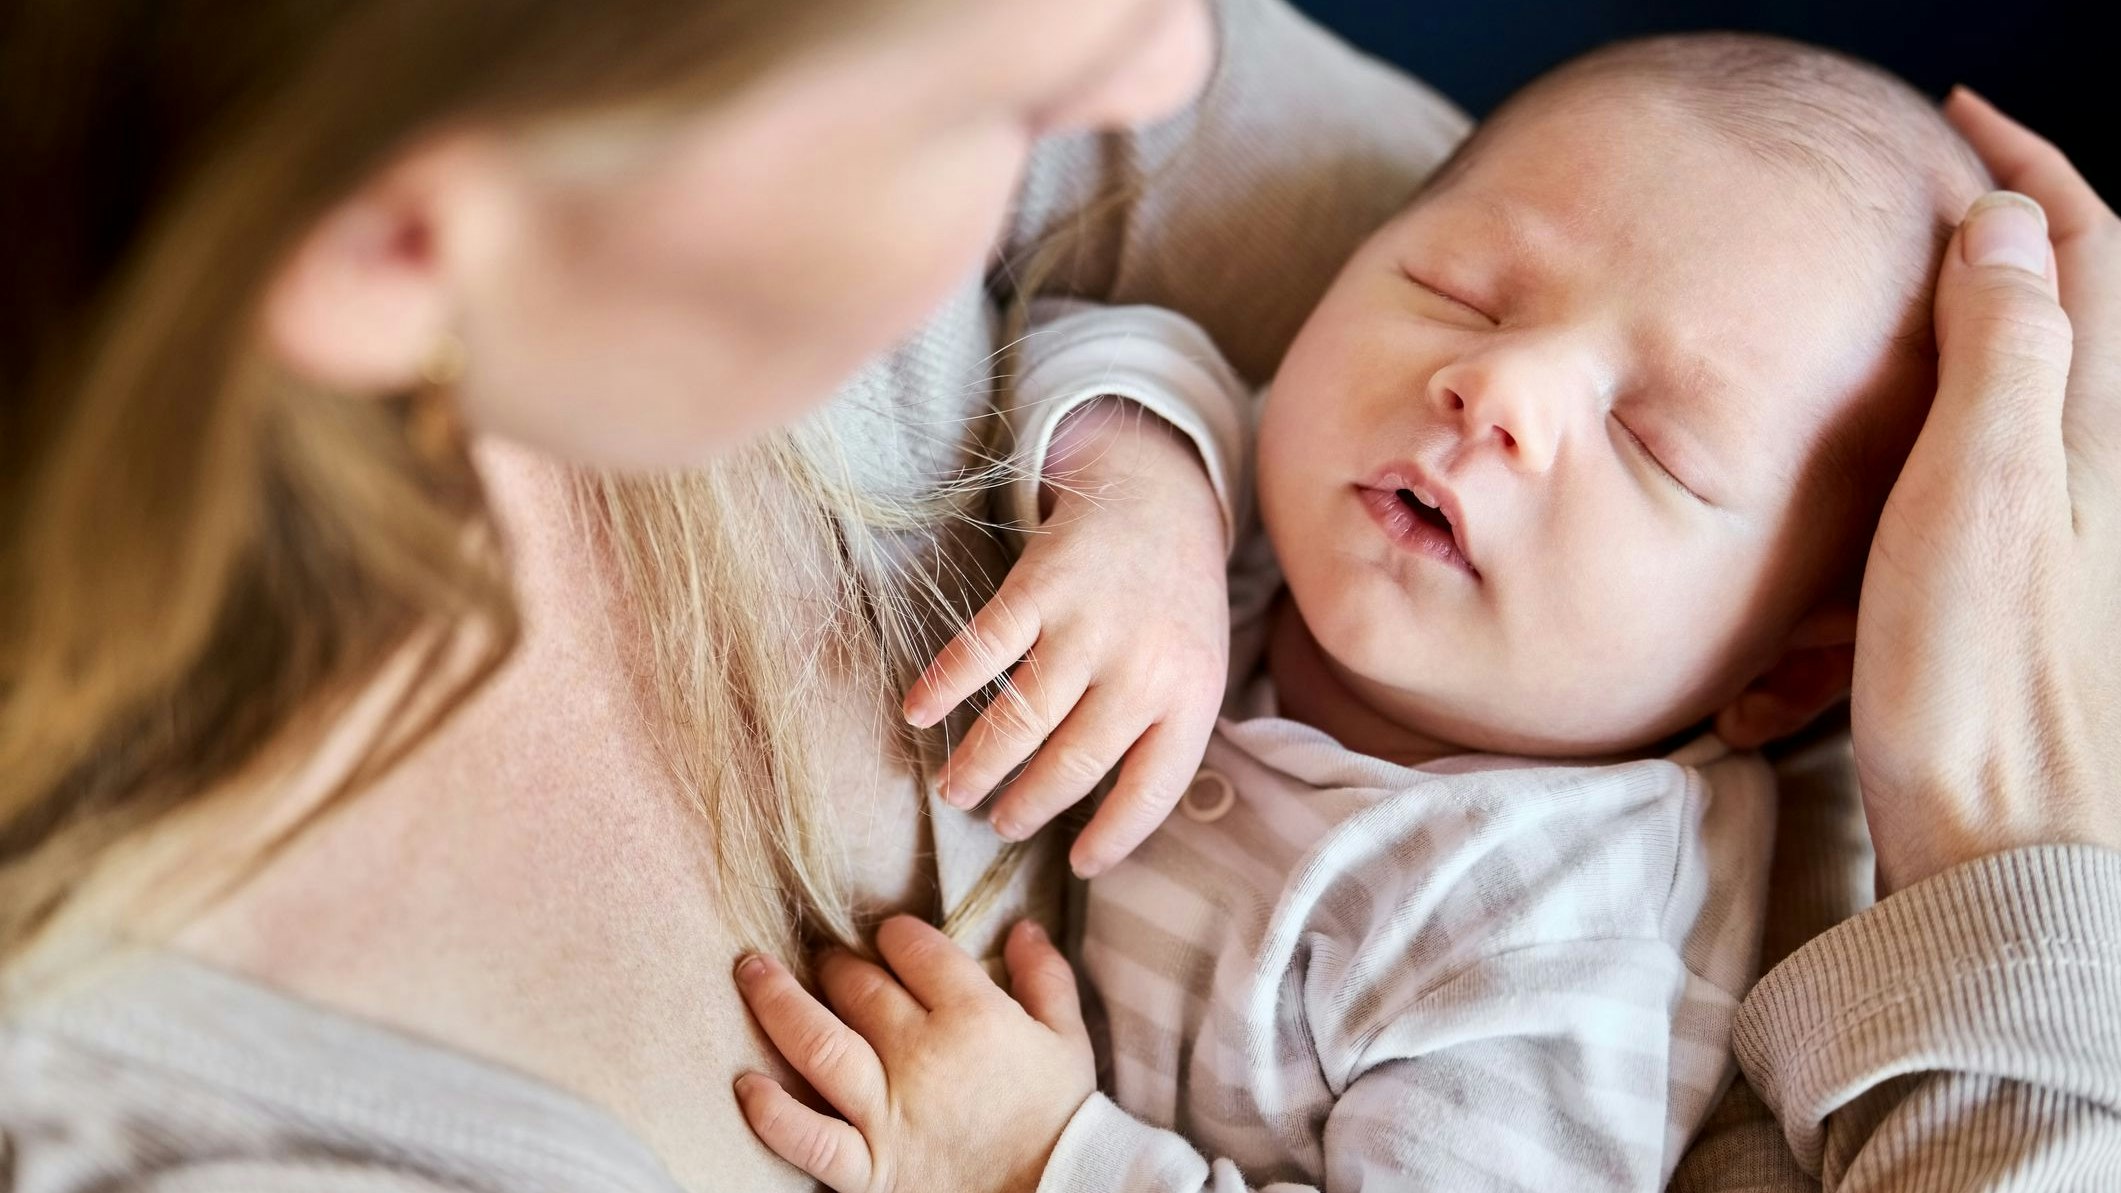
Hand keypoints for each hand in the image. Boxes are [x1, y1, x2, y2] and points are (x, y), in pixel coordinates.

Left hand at [733, 918, 1095, 1192]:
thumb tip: (1023, 925)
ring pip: (819, 1045)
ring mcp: (889, 1113)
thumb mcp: (1067, 1037)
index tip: (889, 935)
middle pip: (859, 988)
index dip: (895, 933)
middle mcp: (923, 1055)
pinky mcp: (870, 1168)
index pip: (915, 949)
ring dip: (777, 1001)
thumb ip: (1044, 976)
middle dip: (837, 963)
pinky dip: (773, 1115)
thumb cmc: (1060, 1116)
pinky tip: (746, 1084)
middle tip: (828, 959)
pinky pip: (811, 1139)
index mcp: (974, 1016)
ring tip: (751, 971)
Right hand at [905, 399, 1229, 876]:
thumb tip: (1114, 826)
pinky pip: (984, 648)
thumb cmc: (1170, 606)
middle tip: (1002, 825)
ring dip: (979, 763)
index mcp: (1192, 696)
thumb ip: (1164, 735)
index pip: (1153, 789)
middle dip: (1029, 806)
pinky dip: (944, 685)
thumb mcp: (1195, 672)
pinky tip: (917, 712)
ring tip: (954, 789)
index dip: (1114, 837)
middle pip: (1074, 763)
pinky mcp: (1042, 585)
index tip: (1080, 864)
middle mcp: (1143, 666)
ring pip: (1023, 718)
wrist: (1156, 498)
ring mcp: (1090, 624)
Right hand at [1850, 89, 2120, 893]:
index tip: (1955, 119)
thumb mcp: (1978, 495)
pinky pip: (1924, 534)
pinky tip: (1804, 598)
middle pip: (2042, 322)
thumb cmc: (1980, 687)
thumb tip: (2001, 227)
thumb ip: (1999, 353)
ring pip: (1974, 424)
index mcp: (2077, 432)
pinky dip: (1862, 536)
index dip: (2027, 169)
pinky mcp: (1994, 612)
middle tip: (1885, 227)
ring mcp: (2038, 547)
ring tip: (1815, 397)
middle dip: (1969, 259)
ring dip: (1902, 395)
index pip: (2081, 251)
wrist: (2003, 858)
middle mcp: (2075, 478)